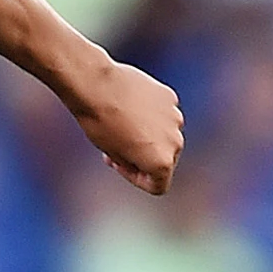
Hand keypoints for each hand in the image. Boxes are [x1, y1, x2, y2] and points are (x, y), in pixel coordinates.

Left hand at [76, 60, 184, 195]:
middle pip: (165, 158)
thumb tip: (147, 156)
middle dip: (145, 156)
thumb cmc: (100, 124)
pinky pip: (163, 112)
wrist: (97, 86)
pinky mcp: (170, 97)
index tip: (119, 164)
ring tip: (123, 123)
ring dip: (149, 134)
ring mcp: (175, 118)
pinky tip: (129, 105)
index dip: (136, 178)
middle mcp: (175, 142)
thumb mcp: (114, 153)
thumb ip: (136, 161)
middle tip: (118, 146)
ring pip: (165, 134)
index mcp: (161, 162)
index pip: (158, 185)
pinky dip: (150, 113)